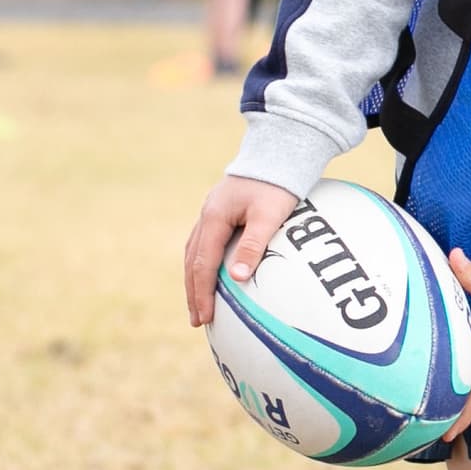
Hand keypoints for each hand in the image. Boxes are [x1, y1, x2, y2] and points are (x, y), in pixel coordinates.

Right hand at [183, 175, 305, 325]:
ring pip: (194, 251)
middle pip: (192, 261)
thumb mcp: (269, 215)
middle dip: (193, 292)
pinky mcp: (221, 210)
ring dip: (195, 278)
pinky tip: (212, 274)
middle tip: (197, 320)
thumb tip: (239, 279)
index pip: (202, 264)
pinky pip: (205, 242)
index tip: (205, 317)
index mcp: (214, 218)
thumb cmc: (277, 183)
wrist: (278, 150)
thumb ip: (254, 245)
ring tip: (199, 303)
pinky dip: (203, 262)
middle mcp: (207, 215)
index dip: (201, 293)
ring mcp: (211, 212)